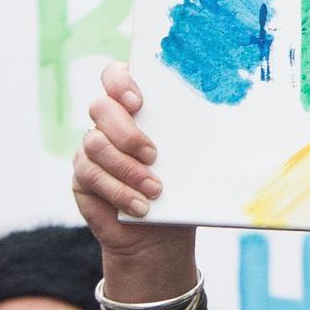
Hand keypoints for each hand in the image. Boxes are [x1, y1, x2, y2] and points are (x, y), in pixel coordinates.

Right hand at [72, 63, 198, 304]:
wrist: (160, 233)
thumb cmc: (180, 188)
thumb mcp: (192, 159)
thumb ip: (195, 135)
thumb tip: (227, 120)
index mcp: (135, 107)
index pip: (115, 76)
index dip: (120, 82)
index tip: (139, 102)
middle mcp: (109, 123)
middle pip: (101, 108)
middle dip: (127, 131)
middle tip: (153, 154)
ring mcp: (92, 148)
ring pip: (95, 143)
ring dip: (127, 168)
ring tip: (155, 189)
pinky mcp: (83, 175)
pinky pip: (91, 174)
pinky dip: (118, 190)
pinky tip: (140, 206)